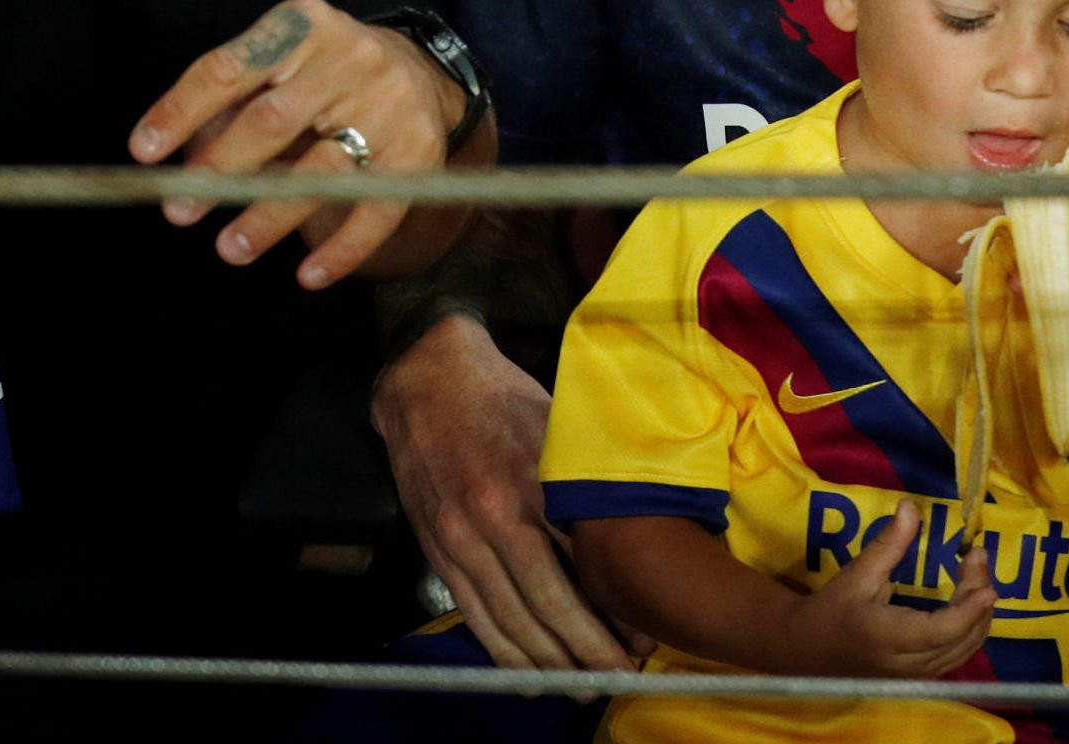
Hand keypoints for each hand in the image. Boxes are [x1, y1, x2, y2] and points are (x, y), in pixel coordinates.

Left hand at [129, 0, 459, 287]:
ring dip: (270, 215)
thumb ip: (233, 100)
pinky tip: (308, 276)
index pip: (230, 69)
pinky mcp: (419, 152)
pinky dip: (342, 249)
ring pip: (323, 169)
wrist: (421, 73)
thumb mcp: (282, 61)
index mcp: (303, 25)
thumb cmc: (323, 73)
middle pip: (274, 119)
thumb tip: (173, 161)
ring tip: (229, 248)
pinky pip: (377, 210)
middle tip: (179, 208)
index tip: (143, 153)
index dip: (182, 111)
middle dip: (221, 169)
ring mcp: (390, 105)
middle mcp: (351, 58)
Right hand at [373, 314, 634, 672]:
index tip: (642, 639)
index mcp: (533, 481)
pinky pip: (474, 614)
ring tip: (582, 688)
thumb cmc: (504, 399)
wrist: (426, 382)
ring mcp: (460, 538)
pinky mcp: (438, 551)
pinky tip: (528, 679)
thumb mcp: (557, 427)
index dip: (611, 610)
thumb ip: (586, 482)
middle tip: (619, 678)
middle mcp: (494, 516)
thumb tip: (633, 540)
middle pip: (546, 604)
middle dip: (586, 650)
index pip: (581, 564)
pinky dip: (502, 654)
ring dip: (547, 663)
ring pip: (508, 619)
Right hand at [790, 500, 991, 678]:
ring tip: (978, 575)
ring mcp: (915, 677)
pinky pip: (956, 656)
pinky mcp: (920, 678)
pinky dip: (970, 630)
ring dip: (979, 617)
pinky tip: (971, 603)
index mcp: (885, 637)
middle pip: (959, 640)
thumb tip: (911, 507)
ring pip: (963, 652)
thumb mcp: (857, 573)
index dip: (968, 611)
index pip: (939, 630)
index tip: (987, 586)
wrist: (809, 649)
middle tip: (978, 558)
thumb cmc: (832, 609)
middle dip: (978, 602)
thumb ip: (888, 543)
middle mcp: (905, 665)